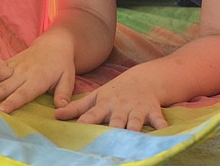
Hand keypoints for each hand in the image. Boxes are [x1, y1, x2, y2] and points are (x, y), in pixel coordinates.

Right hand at [0, 36, 76, 113]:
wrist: (55, 43)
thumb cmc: (61, 65)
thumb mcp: (68, 79)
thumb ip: (63, 94)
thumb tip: (61, 108)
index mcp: (38, 78)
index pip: (23, 92)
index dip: (12, 101)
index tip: (2, 110)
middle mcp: (24, 72)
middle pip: (6, 84)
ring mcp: (15, 65)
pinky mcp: (9, 61)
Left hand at [54, 69, 168, 130]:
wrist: (143, 79)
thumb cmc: (115, 93)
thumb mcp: (96, 97)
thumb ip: (77, 108)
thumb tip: (56, 115)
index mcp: (104, 105)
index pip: (92, 116)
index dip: (85, 123)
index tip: (78, 132)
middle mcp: (120, 109)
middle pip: (115, 121)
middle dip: (112, 129)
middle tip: (108, 140)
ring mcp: (136, 110)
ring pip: (134, 121)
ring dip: (133, 128)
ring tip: (131, 136)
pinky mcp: (152, 111)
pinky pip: (158, 120)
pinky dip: (161, 126)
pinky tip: (163, 132)